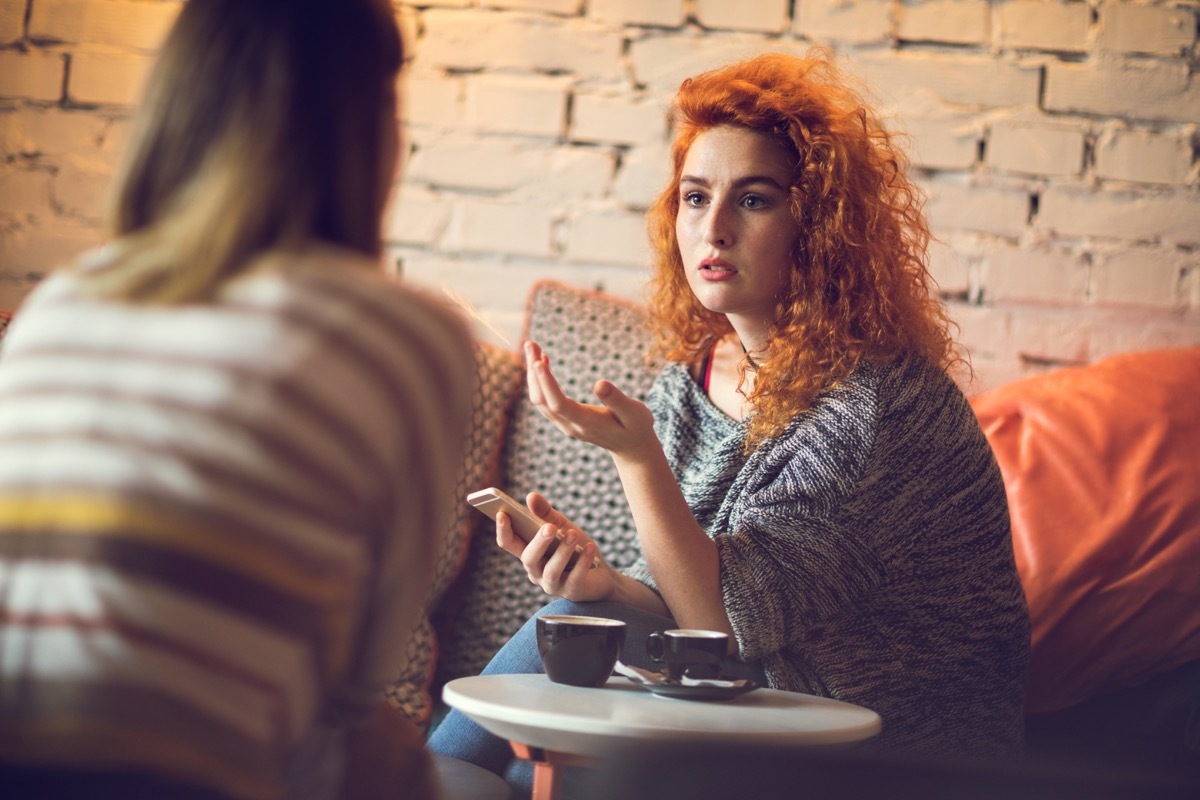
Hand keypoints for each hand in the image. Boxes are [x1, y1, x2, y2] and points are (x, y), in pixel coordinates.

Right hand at [494, 491, 615, 601]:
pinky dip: (583, 562)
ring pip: (551, 571)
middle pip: (528, 558)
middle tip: (550, 527)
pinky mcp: (572, 592)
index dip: (503, 530)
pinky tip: (589, 548)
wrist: (602, 574)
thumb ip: (546, 513)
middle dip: (538, 542)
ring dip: (562, 551)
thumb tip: (531, 496)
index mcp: (530, 553)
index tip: (502, 512)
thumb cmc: (576, 548)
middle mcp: (536, 571)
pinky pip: (575, 578)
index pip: (509, 544)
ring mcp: (552, 584)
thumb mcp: (562, 527)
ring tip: (573, 534)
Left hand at [525, 341, 657, 460]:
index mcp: (586, 424)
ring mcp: (564, 424)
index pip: (559, 404)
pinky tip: (542, 362)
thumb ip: (617, 399)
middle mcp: (570, 426)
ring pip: (539, 399)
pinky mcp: (564, 419)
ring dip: (533, 373)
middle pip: (541, 400)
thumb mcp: (634, 413)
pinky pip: (544, 400)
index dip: (547, 384)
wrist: (631, 448)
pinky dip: (539, 380)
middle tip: (531, 343)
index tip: (539, 361)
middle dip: (534, 371)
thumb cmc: (636, 427)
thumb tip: (599, 383)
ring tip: (533, 347)